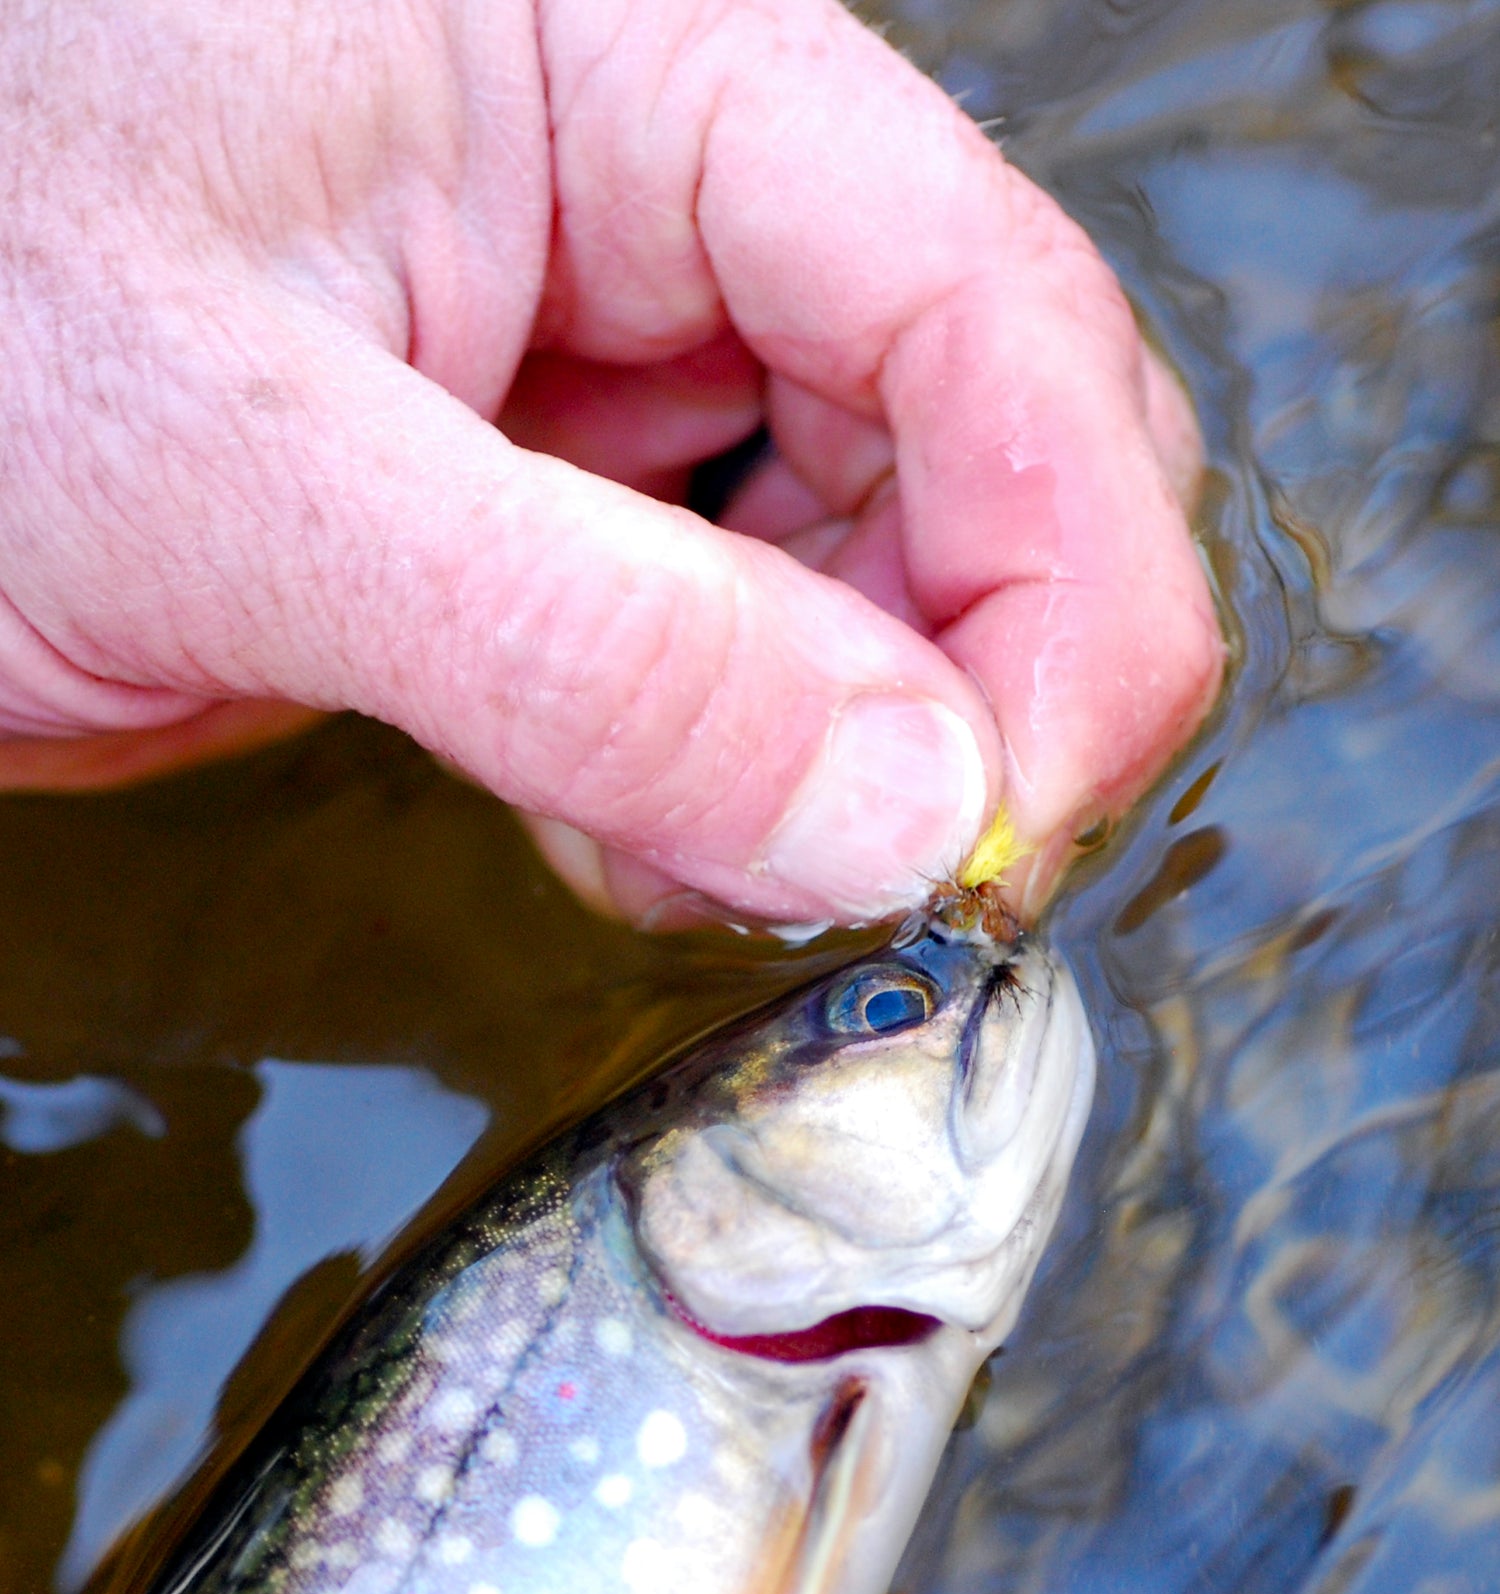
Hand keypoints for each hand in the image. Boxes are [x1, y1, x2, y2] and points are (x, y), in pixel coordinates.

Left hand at [0, 0, 1220, 923]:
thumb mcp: (238, 482)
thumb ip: (589, 648)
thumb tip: (908, 812)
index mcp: (638, 70)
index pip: (990, 311)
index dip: (1063, 594)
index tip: (998, 844)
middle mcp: (671, 199)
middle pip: (995, 444)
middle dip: (968, 694)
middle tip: (857, 889)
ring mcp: (628, 361)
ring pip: (893, 571)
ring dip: (850, 763)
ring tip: (672, 859)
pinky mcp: (568, 508)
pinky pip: (756, 650)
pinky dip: (740, 785)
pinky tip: (626, 839)